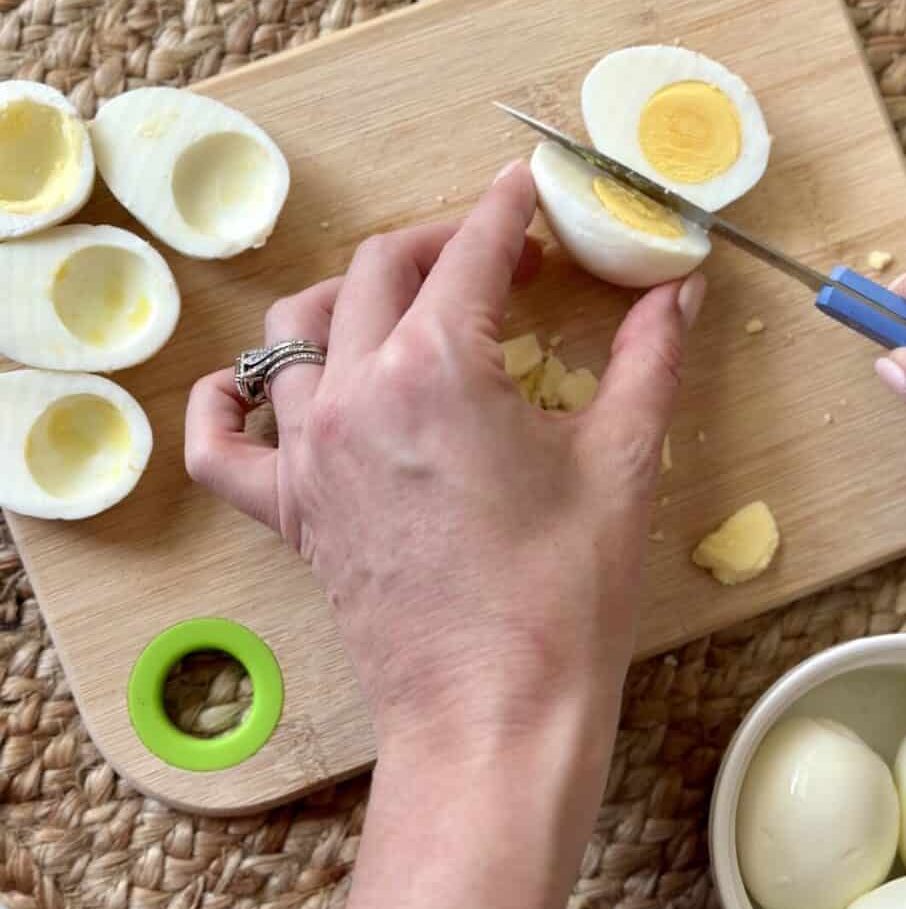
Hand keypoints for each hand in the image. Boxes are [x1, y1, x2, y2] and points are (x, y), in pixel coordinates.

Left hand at [185, 161, 705, 908]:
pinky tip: (254, 389)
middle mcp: (354, 394)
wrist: (495, 716)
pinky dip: (229, 405)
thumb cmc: (564, 597)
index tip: (531, 192)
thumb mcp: (623, 462)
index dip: (509, 209)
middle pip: (380, 270)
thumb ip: (650, 358)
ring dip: (350, 298)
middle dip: (443, 242)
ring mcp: (310, 454)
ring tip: (403, 307)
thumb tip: (679, 290)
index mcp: (436, 368)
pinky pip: (223, 446)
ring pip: (295, 333)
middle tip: (501, 258)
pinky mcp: (292, 513)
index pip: (471, 252)